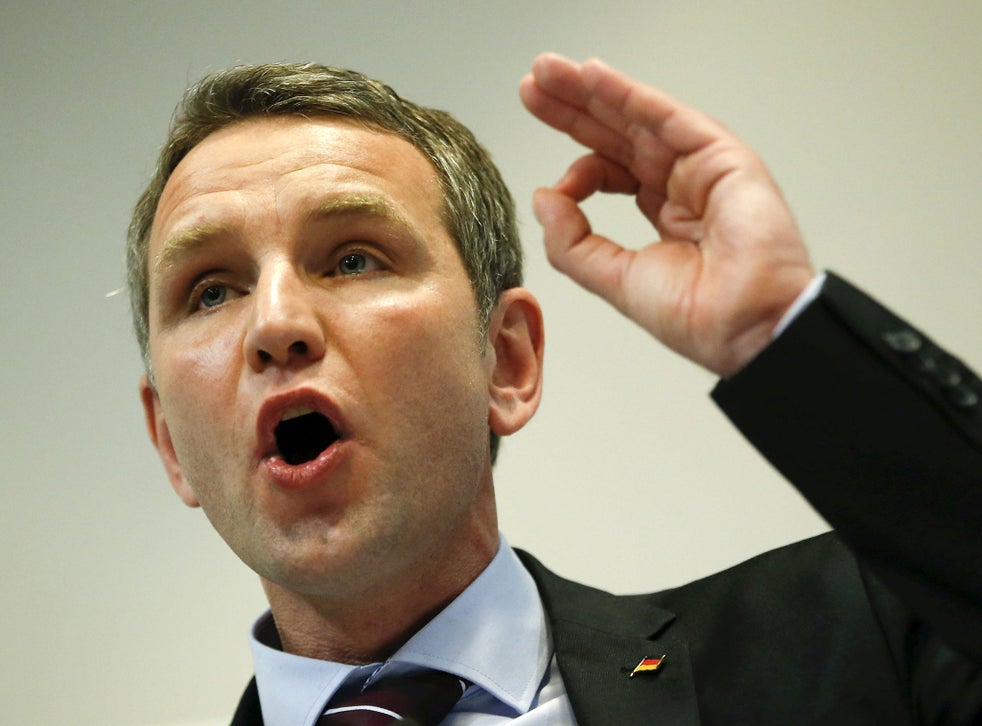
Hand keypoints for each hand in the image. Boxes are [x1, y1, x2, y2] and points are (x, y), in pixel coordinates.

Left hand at [519, 53, 813, 376]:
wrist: (745, 326)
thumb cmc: (698, 315)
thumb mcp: (614, 278)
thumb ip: (572, 241)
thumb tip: (544, 196)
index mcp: (665, 217)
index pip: (611, 173)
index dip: (578, 168)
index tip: (553, 187)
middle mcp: (684, 186)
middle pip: (619, 136)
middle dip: (574, 110)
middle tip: (533, 85)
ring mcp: (703, 168)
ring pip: (638, 119)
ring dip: (592, 92)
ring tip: (548, 71)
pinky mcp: (722, 156)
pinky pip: (668, 117)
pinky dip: (630, 95)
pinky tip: (593, 76)